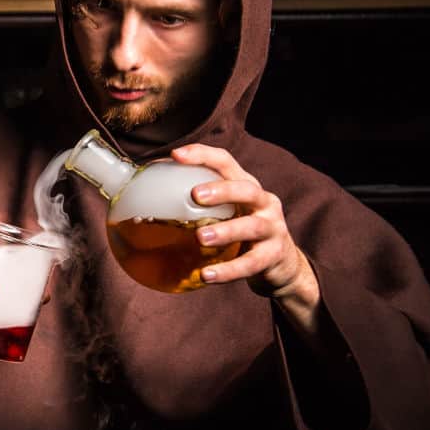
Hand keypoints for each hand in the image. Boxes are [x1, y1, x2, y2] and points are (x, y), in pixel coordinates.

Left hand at [170, 144, 317, 306]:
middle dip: (222, 190)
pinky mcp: (274, 255)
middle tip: (195, 195)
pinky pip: (250, 264)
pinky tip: (207, 275)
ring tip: (200, 238)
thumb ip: (198, 206)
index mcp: (247, 186)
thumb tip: (148, 201)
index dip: (203, 155)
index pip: (226, 162)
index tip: (176, 155)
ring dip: (226, 231)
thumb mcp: (227, 213)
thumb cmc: (242, 234)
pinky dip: (228, 270)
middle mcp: (264, 202)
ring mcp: (273, 228)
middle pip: (247, 189)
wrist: (281, 265)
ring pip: (251, 226)